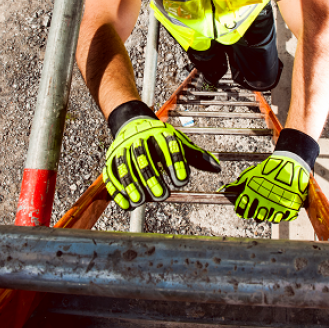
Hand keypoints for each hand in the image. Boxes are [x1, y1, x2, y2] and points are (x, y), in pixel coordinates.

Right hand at [103, 114, 220, 209]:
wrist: (132, 122)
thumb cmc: (160, 137)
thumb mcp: (178, 142)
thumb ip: (196, 157)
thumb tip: (217, 168)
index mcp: (159, 134)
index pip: (168, 148)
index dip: (175, 163)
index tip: (182, 180)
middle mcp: (139, 139)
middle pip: (144, 158)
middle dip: (152, 177)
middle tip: (163, 195)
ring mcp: (123, 149)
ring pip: (125, 167)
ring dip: (132, 184)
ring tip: (141, 200)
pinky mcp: (111, 159)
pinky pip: (111, 174)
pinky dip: (118, 191)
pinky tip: (127, 205)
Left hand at [219, 152, 310, 222]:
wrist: (288, 164)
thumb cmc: (267, 169)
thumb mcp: (250, 175)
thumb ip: (239, 184)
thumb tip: (227, 188)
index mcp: (251, 195)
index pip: (242, 211)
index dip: (243, 210)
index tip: (245, 209)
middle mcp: (263, 202)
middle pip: (257, 218)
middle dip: (257, 213)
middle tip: (260, 207)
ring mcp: (277, 206)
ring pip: (271, 219)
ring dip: (270, 214)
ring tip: (271, 207)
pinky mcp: (290, 208)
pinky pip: (284, 218)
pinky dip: (283, 214)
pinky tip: (281, 207)